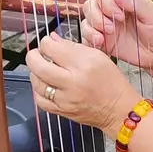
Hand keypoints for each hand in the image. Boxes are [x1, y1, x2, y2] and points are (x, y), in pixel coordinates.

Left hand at [26, 33, 142, 132]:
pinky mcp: (62, 111)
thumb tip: (53, 40)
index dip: (46, 42)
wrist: (119, 109)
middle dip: (33, 56)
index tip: (48, 43)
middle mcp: (72, 82)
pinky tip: (44, 85)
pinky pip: (40, 101)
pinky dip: (38, 90)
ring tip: (41, 68)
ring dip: (34, 72)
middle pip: (39, 66)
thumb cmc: (111, 82)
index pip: (52, 48)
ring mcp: (65, 99)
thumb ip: (72, 47)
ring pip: (37, 83)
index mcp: (83, 65)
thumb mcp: (98, 56)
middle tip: (36, 54)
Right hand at [81, 0, 152, 73]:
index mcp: (123, 1)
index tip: (120, 16)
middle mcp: (112, 13)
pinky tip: (100, 44)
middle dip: (96, 17)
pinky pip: (87, 39)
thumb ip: (135, 1)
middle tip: (110, 28)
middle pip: (90, 6)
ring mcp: (106, 28)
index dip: (107, 4)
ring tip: (103, 38)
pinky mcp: (104, 43)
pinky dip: (89, 41)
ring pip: (86, 21)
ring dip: (91, 29)